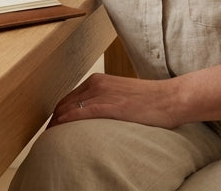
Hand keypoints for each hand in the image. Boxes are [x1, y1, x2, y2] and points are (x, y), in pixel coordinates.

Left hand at [49, 74, 181, 129]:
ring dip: (55, 125)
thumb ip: (109, 101)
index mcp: (100, 80)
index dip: (58, 113)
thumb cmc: (153, 100)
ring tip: (50, 140)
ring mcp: (102, 94)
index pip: (69, 98)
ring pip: (67, 109)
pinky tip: (59, 131)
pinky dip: (65, 123)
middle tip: (48, 137)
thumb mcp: (124, 96)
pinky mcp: (108, 106)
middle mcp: (97, 83)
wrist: (172, 98)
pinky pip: (79, 114)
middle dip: (53, 120)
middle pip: (64, 104)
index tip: (54, 127)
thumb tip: (99, 116)